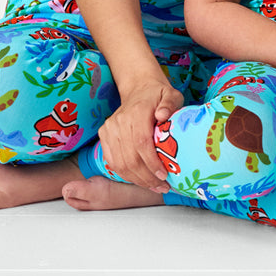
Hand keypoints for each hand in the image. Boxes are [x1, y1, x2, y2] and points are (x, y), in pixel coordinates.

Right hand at [97, 77, 183, 191]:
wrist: (139, 89)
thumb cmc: (158, 95)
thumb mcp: (171, 94)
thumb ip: (170, 104)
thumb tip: (163, 116)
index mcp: (137, 112)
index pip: (141, 143)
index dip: (151, 163)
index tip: (163, 175)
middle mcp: (119, 121)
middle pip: (130, 158)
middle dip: (146, 177)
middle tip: (162, 186)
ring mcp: (109, 129)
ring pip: (120, 163)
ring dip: (137, 179)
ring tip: (153, 186)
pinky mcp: (104, 135)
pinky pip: (112, 161)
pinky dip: (125, 174)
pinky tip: (140, 179)